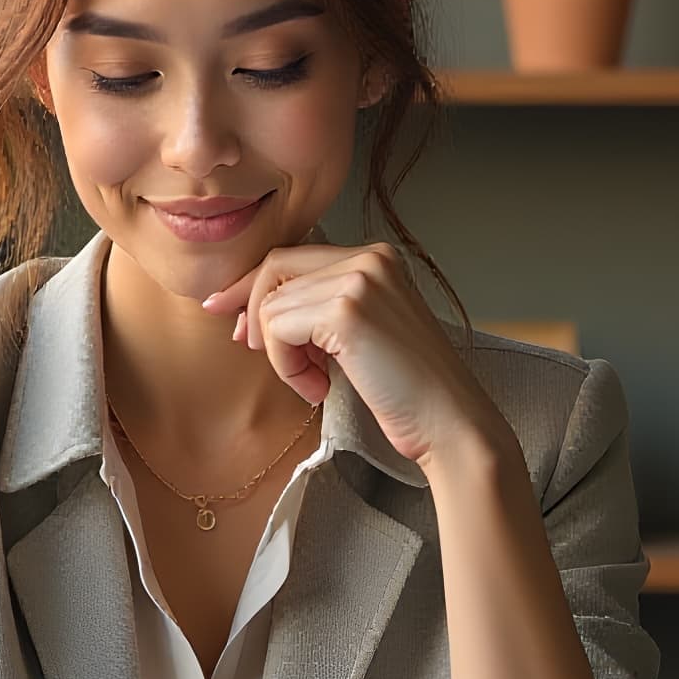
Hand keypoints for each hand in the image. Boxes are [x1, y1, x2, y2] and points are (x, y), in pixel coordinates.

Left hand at [201, 240, 505, 473]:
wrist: (448, 423)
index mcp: (376, 258)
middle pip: (275, 268)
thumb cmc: (406, 390)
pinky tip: (318, 389)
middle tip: (256, 353)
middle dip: (253, 311)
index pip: (292, 256)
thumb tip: (251, 311)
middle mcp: (370, 258)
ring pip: (272, 305)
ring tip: (314, 383)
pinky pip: (278, 330)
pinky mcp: (347, 311)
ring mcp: (359, 280)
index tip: (230, 315)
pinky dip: (286, 366)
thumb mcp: (360, 334)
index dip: (254, 287)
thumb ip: (318, 310)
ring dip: (280, 355)